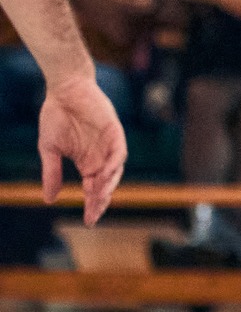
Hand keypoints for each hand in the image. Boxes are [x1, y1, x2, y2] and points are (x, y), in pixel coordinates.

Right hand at [38, 69, 126, 223]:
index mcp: (87, 162)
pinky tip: (106, 173)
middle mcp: (101, 156)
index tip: (89, 221)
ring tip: (99, 197)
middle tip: (94, 214)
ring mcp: (109, 144)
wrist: (64, 90)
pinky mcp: (114, 131)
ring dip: (109, 183)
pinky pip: (119, 150)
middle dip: (101, 200)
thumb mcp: (49, 149)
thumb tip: (48, 200)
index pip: (94, 188)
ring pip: (115, 170)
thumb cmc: (56, 116)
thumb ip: (51, 173)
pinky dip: (115, 163)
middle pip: (107, 183)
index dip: (93, 204)